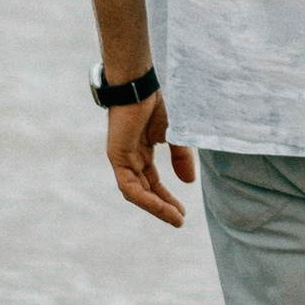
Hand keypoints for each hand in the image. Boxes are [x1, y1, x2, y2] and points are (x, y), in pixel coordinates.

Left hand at [108, 91, 194, 228]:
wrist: (140, 84)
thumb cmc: (156, 102)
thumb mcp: (175, 134)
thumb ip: (180, 157)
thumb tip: (188, 182)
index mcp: (141, 151)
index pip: (153, 182)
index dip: (167, 198)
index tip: (182, 212)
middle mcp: (130, 158)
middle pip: (145, 190)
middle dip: (162, 206)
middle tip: (179, 220)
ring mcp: (122, 158)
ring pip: (137, 193)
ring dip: (155, 207)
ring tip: (174, 218)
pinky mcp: (117, 157)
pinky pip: (130, 186)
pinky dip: (145, 198)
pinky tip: (160, 206)